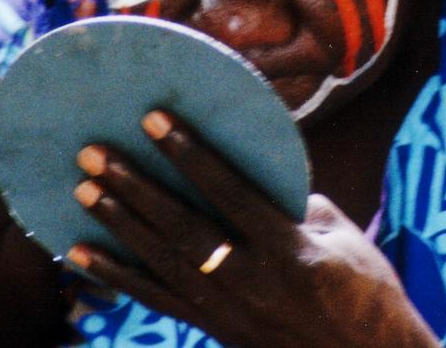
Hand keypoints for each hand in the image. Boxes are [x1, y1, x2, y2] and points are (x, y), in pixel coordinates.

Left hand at [65, 110, 438, 347]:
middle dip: (135, 186)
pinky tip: (80, 254)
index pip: (230, 192)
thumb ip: (292, 202)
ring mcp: (229, 310)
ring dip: (118, 223)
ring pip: (161, 263)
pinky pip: (156, 299)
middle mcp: (253, 281)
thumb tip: (249, 168)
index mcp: (290, 249)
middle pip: (182, 227)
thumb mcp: (342, 235)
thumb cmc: (365, 288)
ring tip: (82, 189)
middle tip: (95, 152)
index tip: (155, 120)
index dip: (190, 154)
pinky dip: (115, 276)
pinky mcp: (215, 328)